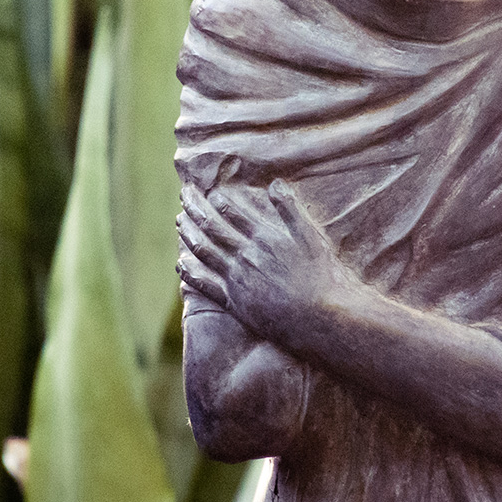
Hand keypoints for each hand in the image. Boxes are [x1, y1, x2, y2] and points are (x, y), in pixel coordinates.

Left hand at [177, 177, 365, 350]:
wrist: (320, 318)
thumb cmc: (322, 276)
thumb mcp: (311, 236)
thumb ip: (291, 209)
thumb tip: (275, 183)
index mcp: (263, 237)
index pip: (232, 212)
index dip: (217, 200)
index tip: (208, 191)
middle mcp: (245, 255)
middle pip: (212, 227)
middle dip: (195, 208)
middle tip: (184, 195)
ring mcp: (237, 279)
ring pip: (204, 251)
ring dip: (189, 234)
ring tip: (180, 221)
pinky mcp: (235, 303)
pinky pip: (205, 285)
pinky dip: (190, 273)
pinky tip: (181, 264)